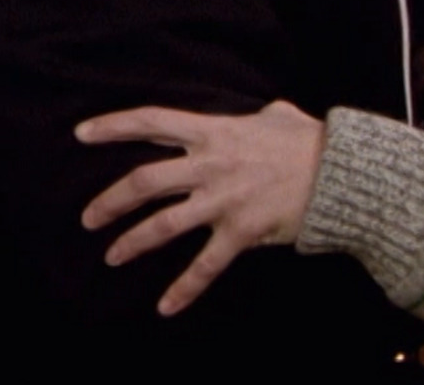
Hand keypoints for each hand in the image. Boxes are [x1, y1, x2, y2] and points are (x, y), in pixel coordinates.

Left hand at [75, 100, 324, 314]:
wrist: (341, 175)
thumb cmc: (311, 142)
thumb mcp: (277, 116)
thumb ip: (257, 116)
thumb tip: (260, 115)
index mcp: (214, 132)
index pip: (152, 121)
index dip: (113, 126)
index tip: (81, 134)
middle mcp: (211, 166)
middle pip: (145, 181)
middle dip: (110, 201)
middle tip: (88, 217)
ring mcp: (224, 200)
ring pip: (164, 225)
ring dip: (133, 242)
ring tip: (112, 256)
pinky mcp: (241, 232)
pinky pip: (205, 266)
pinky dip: (184, 289)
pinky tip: (165, 307)